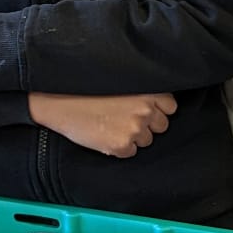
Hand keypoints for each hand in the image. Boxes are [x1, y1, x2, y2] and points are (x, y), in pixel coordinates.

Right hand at [29, 92, 175, 158]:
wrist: (61, 103)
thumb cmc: (88, 89)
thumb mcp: (121, 81)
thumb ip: (142, 92)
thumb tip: (157, 103)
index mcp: (148, 91)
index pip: (170, 106)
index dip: (158, 109)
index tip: (145, 109)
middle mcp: (146, 110)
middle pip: (162, 125)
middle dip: (148, 124)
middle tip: (126, 118)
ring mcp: (135, 129)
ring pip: (147, 140)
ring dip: (134, 136)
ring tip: (113, 125)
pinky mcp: (121, 146)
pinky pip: (130, 152)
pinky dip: (120, 147)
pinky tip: (106, 135)